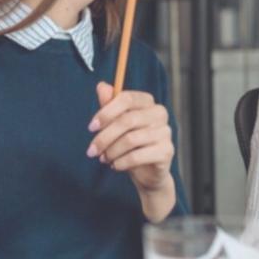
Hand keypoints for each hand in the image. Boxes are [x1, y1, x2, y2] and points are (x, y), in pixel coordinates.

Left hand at [88, 82, 176, 221]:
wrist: (147, 172)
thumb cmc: (130, 144)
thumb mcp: (116, 124)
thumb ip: (110, 105)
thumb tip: (101, 85)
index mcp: (147, 101)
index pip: (126, 98)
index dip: (106, 112)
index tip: (91, 128)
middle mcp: (159, 113)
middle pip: (127, 120)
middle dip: (104, 137)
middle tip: (91, 151)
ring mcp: (165, 132)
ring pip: (130, 139)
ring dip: (111, 151)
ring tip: (104, 159)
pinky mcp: (166, 151)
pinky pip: (137, 156)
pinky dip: (121, 162)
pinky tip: (115, 165)